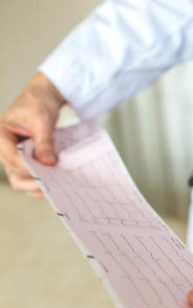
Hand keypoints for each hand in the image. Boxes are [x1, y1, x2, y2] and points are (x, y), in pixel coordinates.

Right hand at [0, 73, 64, 198]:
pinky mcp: (24, 160)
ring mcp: (14, 156)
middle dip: (31, 181)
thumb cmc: (38, 104)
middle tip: (50, 186)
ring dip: (34, 186)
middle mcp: (4, 148)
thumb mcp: (42, 120)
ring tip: (52, 189)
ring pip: (19, 178)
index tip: (45, 173)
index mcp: (1, 135)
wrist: (44, 98)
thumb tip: (48, 163)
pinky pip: (28, 176)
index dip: (27, 167)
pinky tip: (53, 186)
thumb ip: (44, 141)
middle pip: (13, 172)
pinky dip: (39, 182)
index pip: (11, 157)